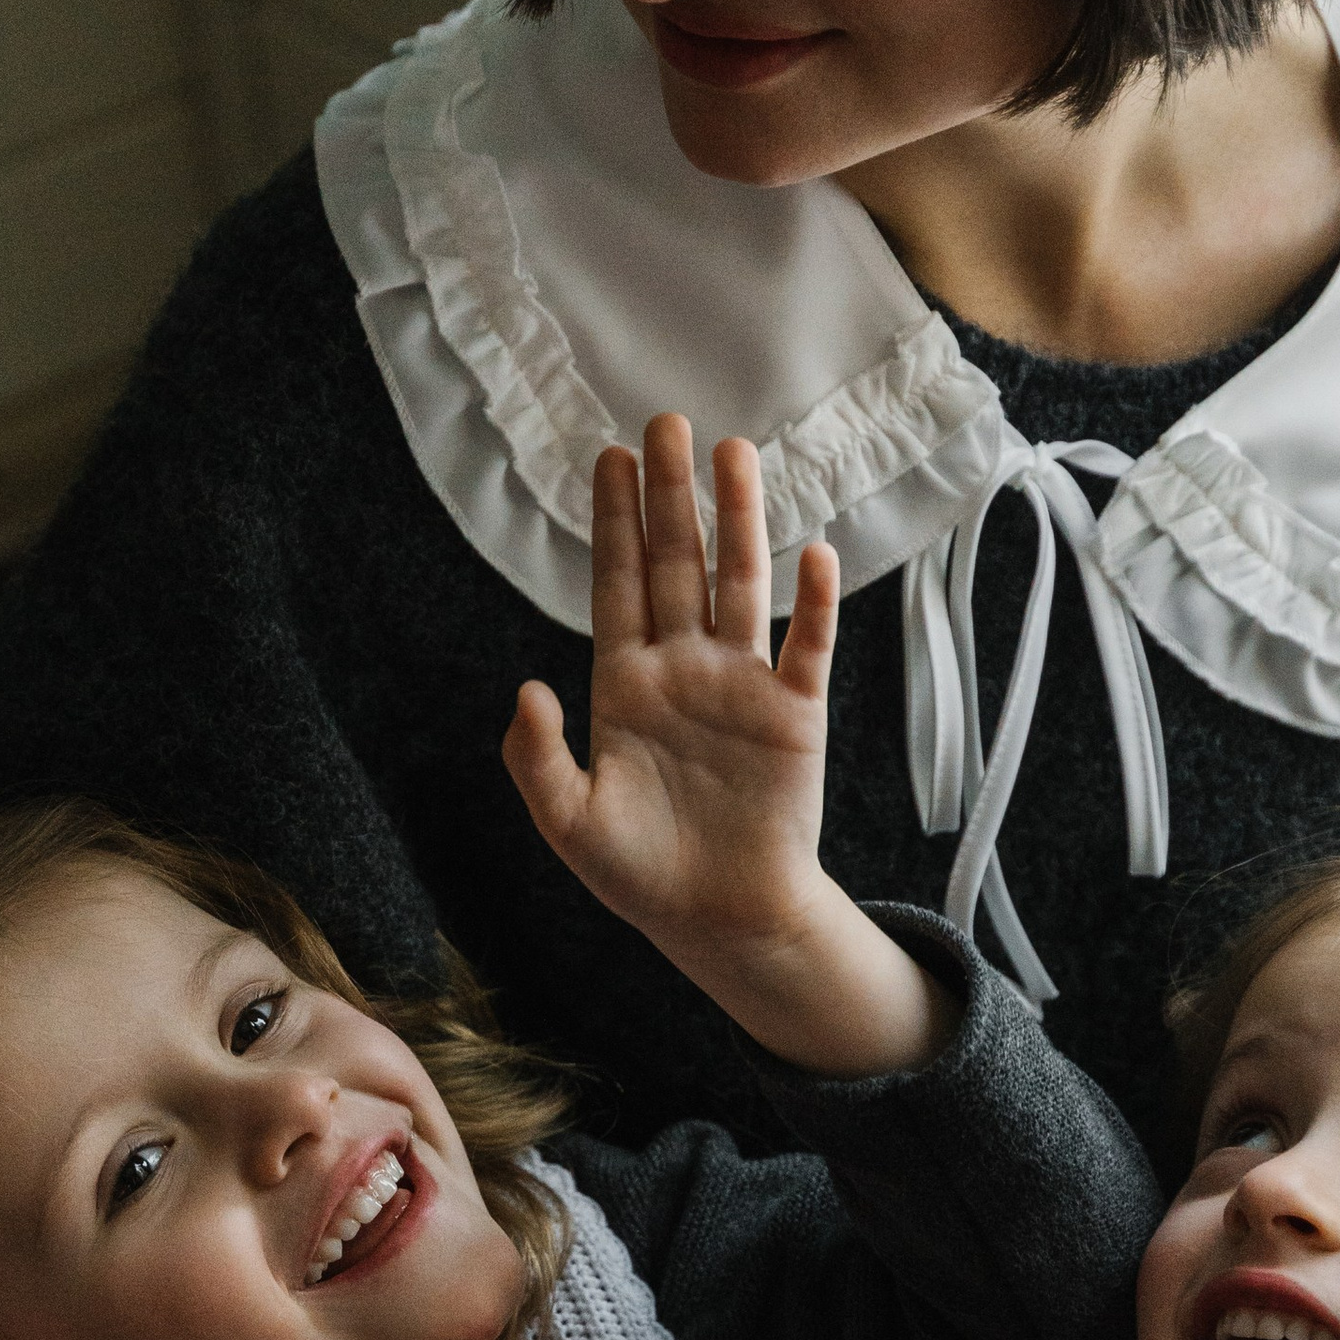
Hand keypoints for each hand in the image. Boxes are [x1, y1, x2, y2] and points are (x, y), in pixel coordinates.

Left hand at [504, 414, 946, 1077]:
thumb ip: (539, 757)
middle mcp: (684, 668)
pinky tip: (811, 551)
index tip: (608, 456)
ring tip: (735, 453)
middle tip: (665, 422)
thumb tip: (528, 686)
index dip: (615, 522)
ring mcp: (741, 684)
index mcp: (625, 685)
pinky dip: (812, 602)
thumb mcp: (570, 822)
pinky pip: (806, 645)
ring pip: (740, 584)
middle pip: (678, 563)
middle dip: (671, 495)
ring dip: (739, 520)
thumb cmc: (642, 875)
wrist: (722, 918)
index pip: (619, 584)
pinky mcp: (794, 713)